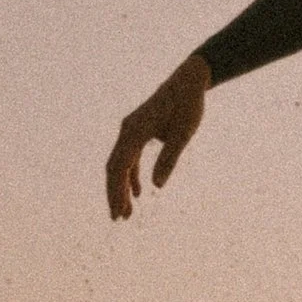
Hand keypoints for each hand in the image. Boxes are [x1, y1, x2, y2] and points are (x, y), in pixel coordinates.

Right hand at [105, 54, 210, 220]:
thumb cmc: (187, 106)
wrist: (188, 82)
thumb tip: (158, 186)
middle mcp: (127, 131)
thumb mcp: (183, 134)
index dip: (117, 192)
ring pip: (120, 164)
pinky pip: (129, 157)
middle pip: (114, 168)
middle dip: (115, 194)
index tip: (119, 212)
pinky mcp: (137, 132)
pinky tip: (138, 192)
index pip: (119, 168)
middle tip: (119, 219)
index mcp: (135, 132)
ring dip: (122, 187)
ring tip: (127, 211)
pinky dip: (132, 175)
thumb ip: (169, 159)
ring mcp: (130, 131)